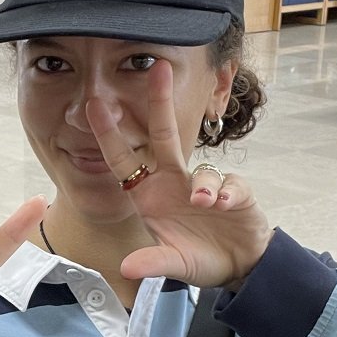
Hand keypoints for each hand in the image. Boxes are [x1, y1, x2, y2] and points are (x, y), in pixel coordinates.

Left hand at [86, 59, 271, 290]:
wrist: (239, 267)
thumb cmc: (199, 259)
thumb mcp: (174, 264)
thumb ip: (152, 261)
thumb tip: (127, 268)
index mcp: (150, 196)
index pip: (125, 160)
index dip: (110, 135)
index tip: (96, 105)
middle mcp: (174, 182)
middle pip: (164, 135)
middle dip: (160, 102)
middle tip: (158, 68)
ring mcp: (204, 185)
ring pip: (202, 169)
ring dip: (203, 186)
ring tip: (205, 205)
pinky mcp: (234, 192)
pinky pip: (229, 184)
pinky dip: (227, 194)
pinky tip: (225, 207)